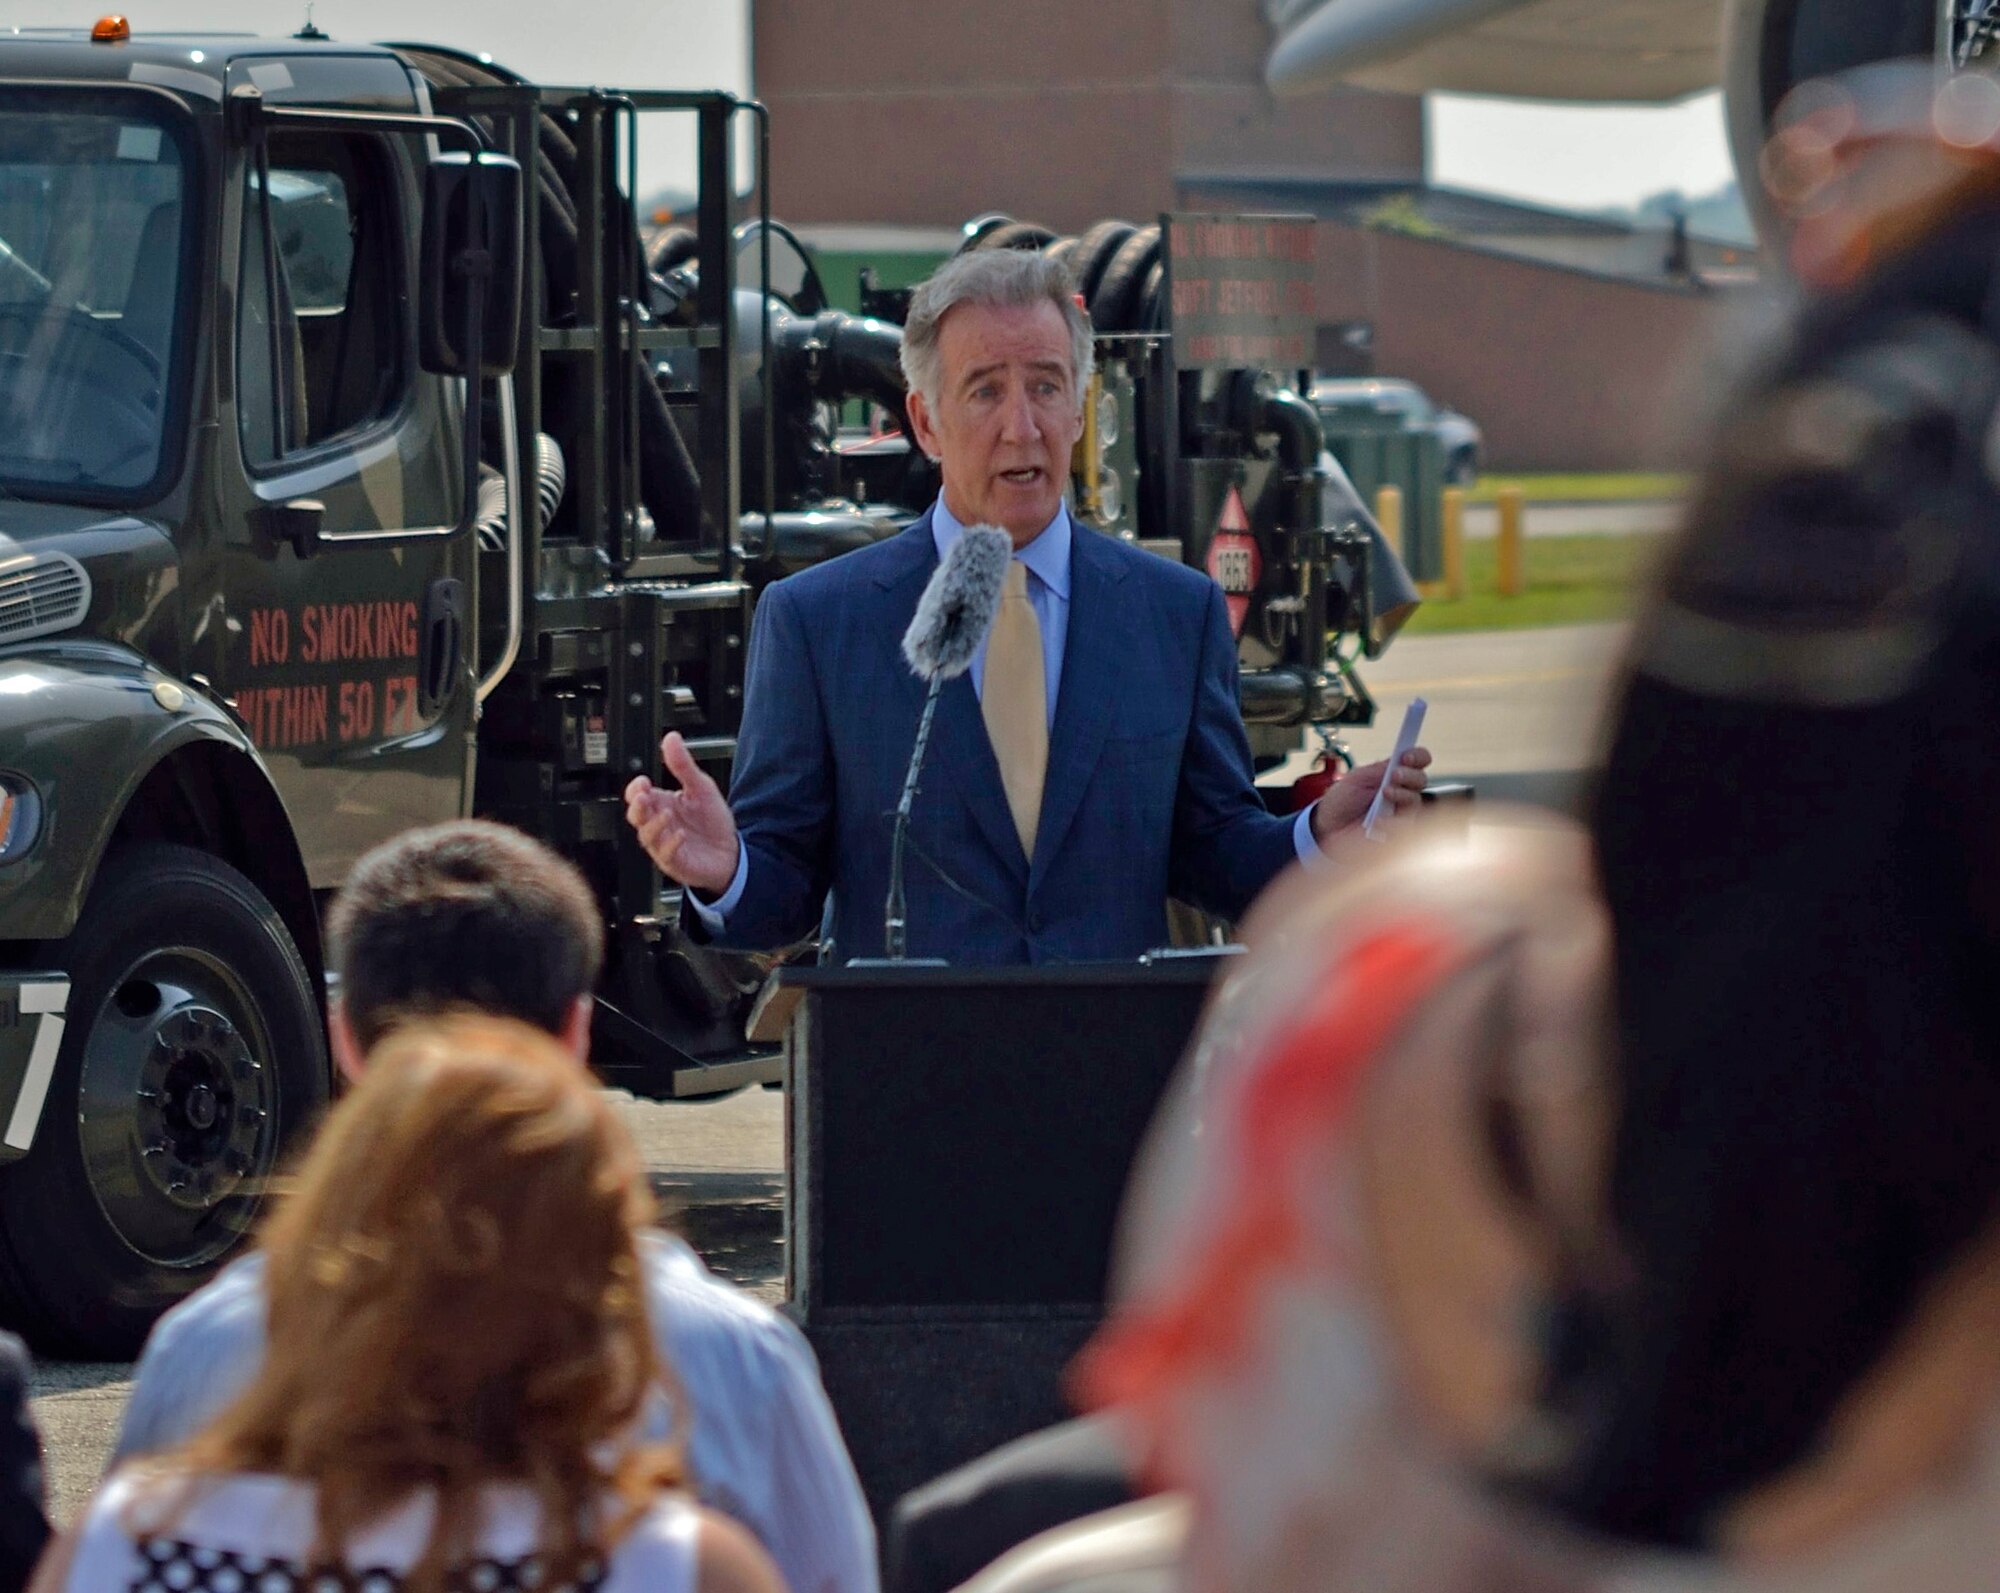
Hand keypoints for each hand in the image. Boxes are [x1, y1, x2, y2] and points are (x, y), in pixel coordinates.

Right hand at [624, 732, 741, 896]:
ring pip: (647, 836)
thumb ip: (683, 765)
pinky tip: (681, 834)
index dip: (636, 789)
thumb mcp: (702, 787)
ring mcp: (664, 844)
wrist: (731, 852)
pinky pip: (666, 855)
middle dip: (637, 806)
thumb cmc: (712, 822)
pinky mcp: (675, 862)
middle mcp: (659, 824)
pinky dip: (671, 844)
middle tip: (643, 796)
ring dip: (654, 824)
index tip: (643, 781)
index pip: (637, 795)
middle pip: (636, 816)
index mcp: (661, 804)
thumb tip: (671, 738)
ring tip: (667, 814)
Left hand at [1310, 745, 1432, 847]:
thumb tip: (1401, 759)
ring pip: (1416, 801)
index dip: (1417, 756)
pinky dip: (1394, 821)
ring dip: (1402, 794)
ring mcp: (1401, 812)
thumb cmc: (1343, 801)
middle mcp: (1402, 791)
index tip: (1406, 756)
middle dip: (1410, 775)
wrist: (1329, 826)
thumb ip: (1380, 770)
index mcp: (1394, 774)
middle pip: (1421, 779)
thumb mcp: (1358, 778)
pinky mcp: (1397, 832)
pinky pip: (1406, 825)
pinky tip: (1378, 820)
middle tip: (1394, 775)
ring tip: (1384, 794)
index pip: (1418, 760)